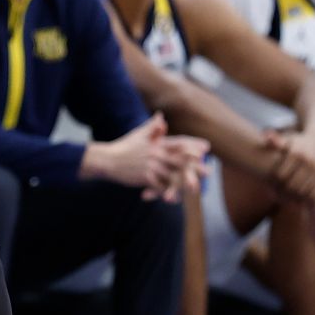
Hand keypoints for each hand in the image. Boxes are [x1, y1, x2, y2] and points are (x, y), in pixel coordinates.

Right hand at [82, 113, 209, 200]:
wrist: (106, 160)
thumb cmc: (123, 147)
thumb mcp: (137, 134)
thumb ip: (151, 126)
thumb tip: (161, 116)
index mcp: (156, 144)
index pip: (178, 144)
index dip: (193, 146)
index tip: (205, 149)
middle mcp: (155, 154)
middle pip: (180, 161)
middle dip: (195, 167)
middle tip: (208, 171)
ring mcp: (150, 166)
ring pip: (171, 175)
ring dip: (184, 183)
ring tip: (196, 188)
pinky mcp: (143, 177)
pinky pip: (158, 186)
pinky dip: (166, 193)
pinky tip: (174, 198)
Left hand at [265, 129, 314, 201]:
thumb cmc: (298, 141)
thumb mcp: (287, 140)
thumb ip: (275, 141)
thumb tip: (266, 135)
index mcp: (296, 153)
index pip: (280, 175)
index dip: (273, 183)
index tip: (268, 187)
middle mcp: (308, 161)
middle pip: (291, 184)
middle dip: (282, 192)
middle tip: (276, 196)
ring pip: (303, 190)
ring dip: (294, 196)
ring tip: (286, 198)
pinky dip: (306, 197)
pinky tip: (299, 198)